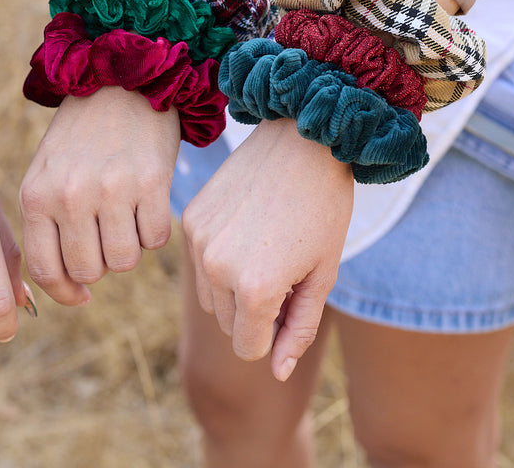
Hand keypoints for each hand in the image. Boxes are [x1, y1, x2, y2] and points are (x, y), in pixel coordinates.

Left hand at [20, 86, 179, 304]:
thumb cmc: (82, 135)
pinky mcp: (152, 183)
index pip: (44, 269)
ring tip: (126, 219)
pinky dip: (155, 232)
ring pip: (124, 262)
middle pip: (88, 271)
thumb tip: (69, 288)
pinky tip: (147, 205)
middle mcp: (70, 195)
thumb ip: (48, 224)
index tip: (80, 296)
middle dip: (100, 266)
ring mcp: (112, 190)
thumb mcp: (47, 173)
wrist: (122, 79)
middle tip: (106, 238)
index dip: (64, 292)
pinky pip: (156, 240)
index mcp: (37, 195)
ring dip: (129, 250)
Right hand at [182, 118, 352, 380]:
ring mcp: (198, 242)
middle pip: (227, 324)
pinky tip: (248, 225)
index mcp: (254, 290)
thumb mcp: (322, 275)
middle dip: (254, 311)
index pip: (248, 348)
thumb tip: (278, 373)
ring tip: (266, 247)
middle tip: (284, 267)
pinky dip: (220, 257)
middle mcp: (217, 269)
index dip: (274, 334)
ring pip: (210, 296)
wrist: (302, 141)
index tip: (293, 299)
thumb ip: (298, 329)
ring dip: (233, 287)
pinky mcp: (189, 218)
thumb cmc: (324, 209)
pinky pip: (199, 260)